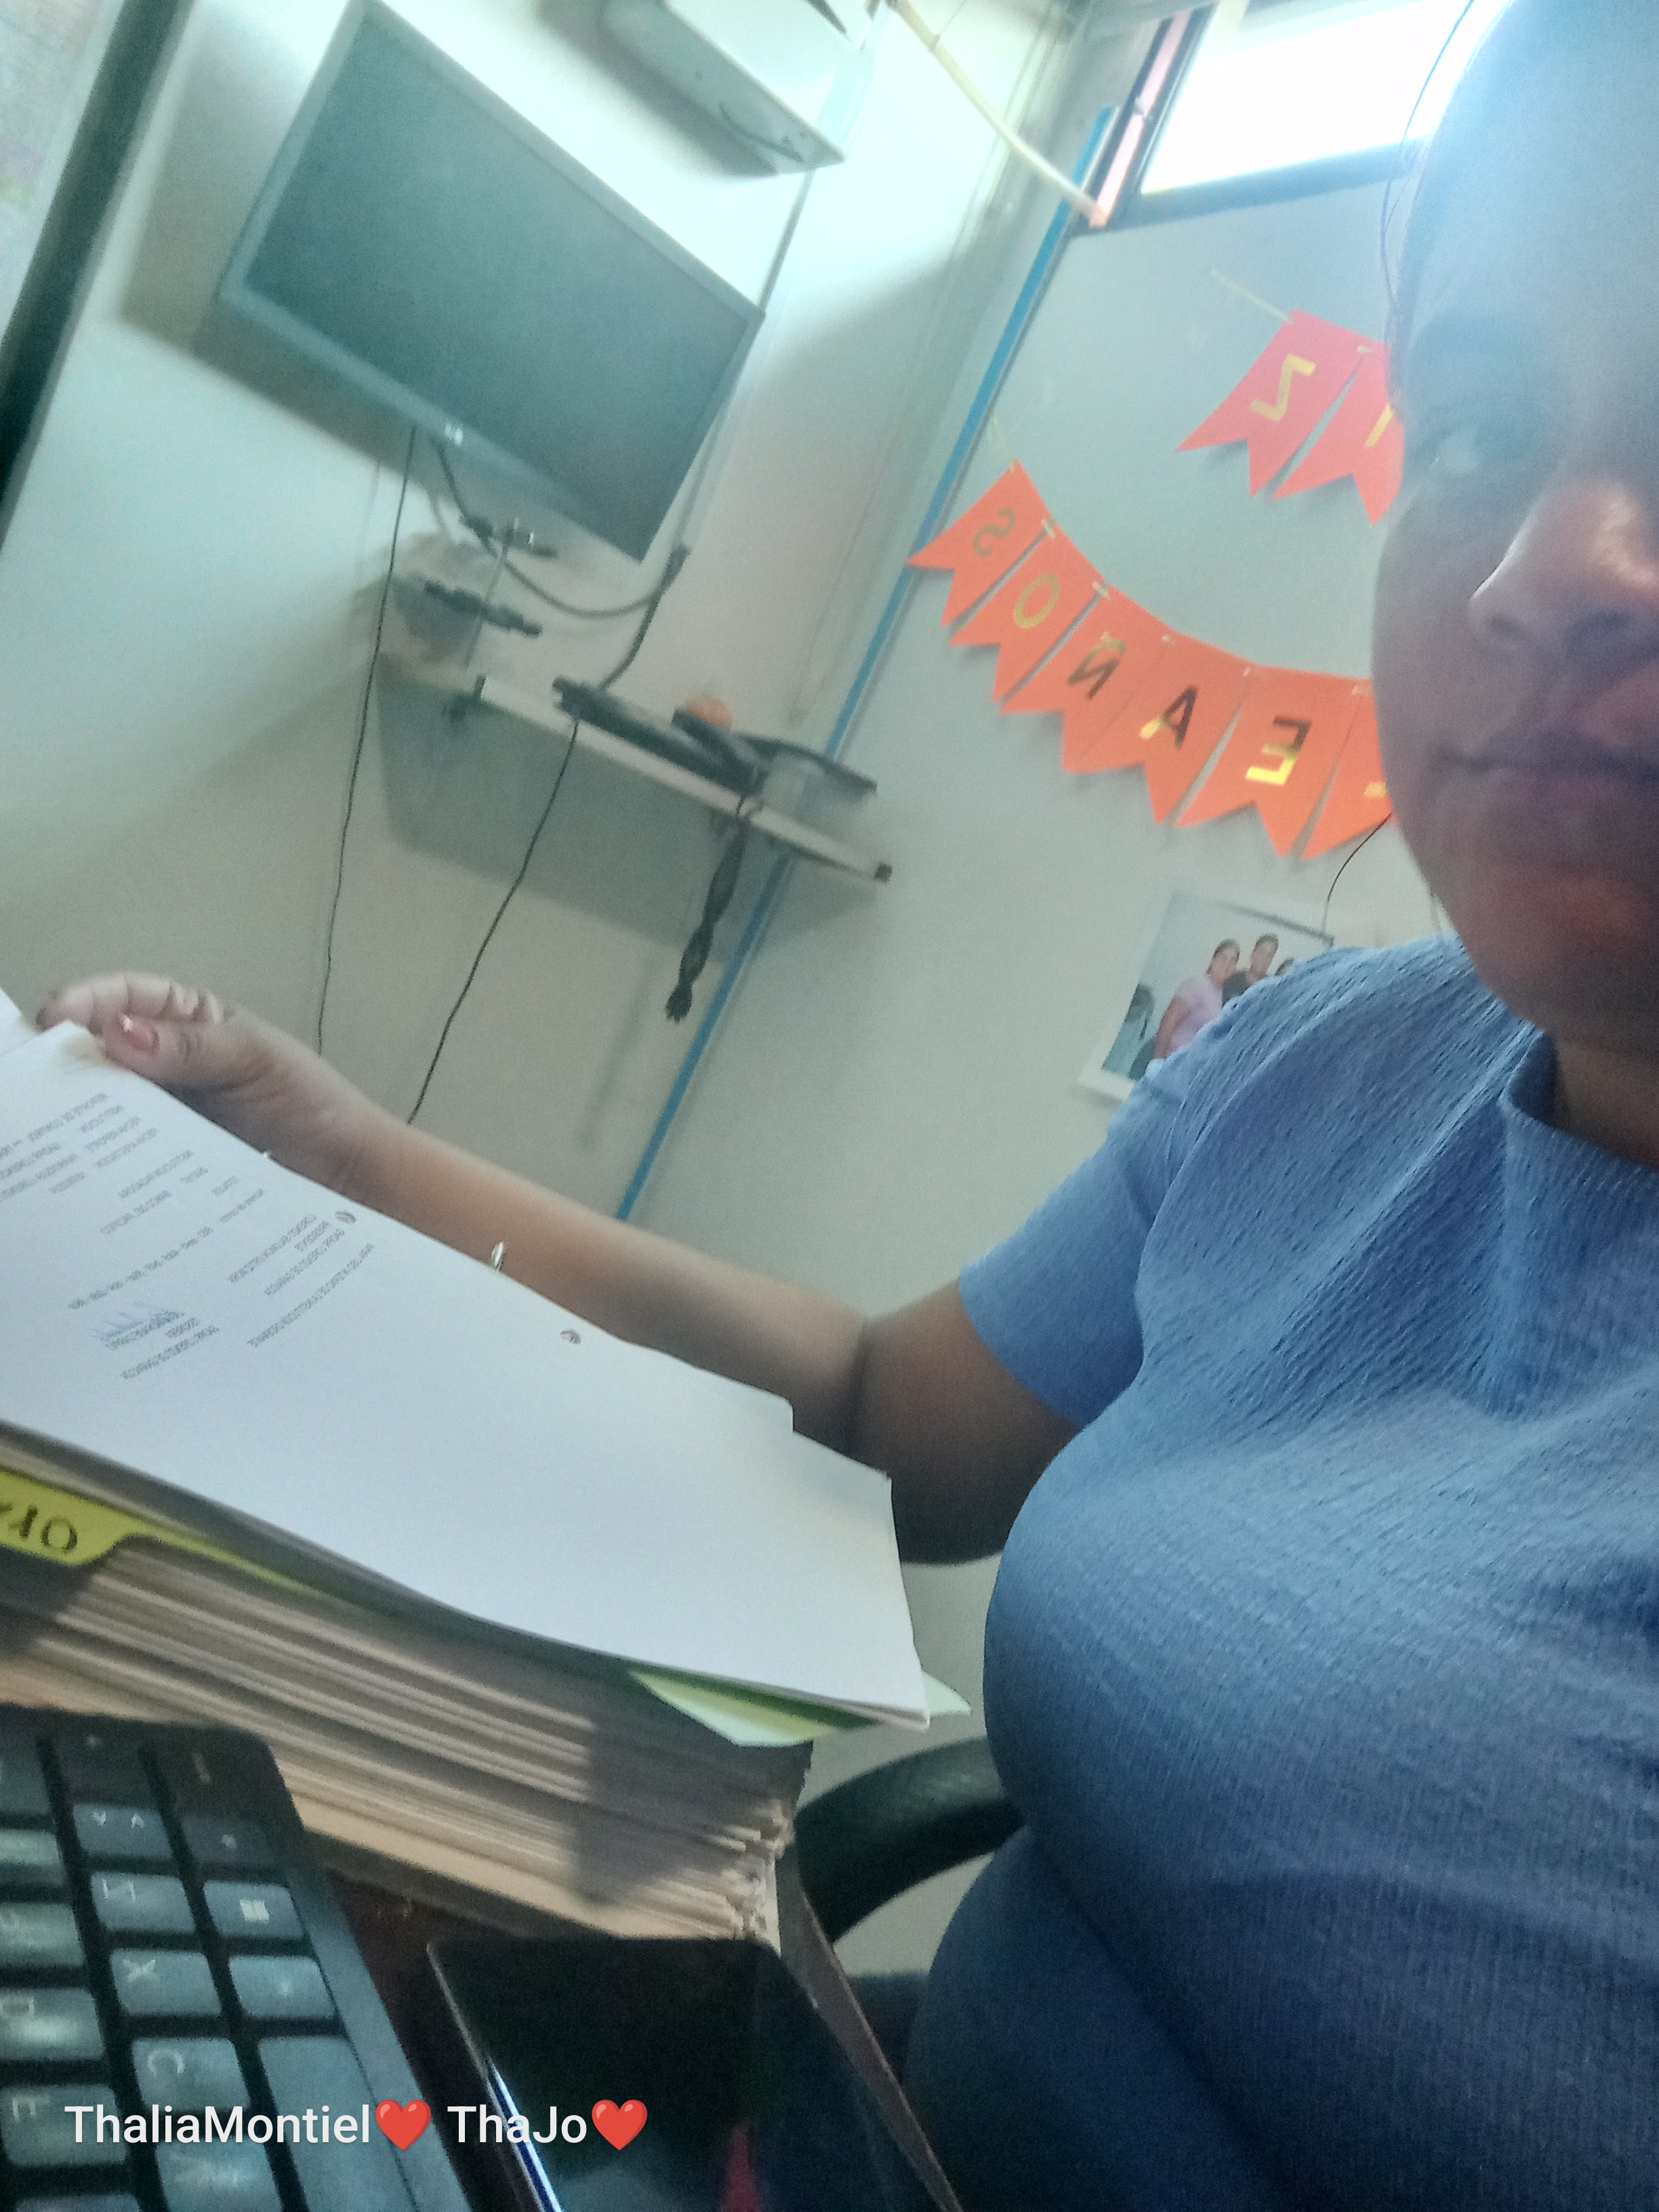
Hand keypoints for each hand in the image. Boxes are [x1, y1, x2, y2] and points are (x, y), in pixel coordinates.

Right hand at [36, 974, 393, 1199]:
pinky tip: (91, 1161)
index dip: (88, 1002)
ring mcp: (170, 1109)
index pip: (129, 996)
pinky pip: (130, 1147)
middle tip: (36, 1079)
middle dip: (69, 1057)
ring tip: (53, 1122)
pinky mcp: (171, 1155)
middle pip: (105, 1049)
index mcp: (193, 1019)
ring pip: (111, 1099)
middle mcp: (172, 1060)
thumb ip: (191, 1048)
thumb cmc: (311, 1102)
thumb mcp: (255, 1060)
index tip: (54, 1020)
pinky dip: (108, 1149)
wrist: (348, 1172)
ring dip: (82, 1107)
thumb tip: (117, 1033)